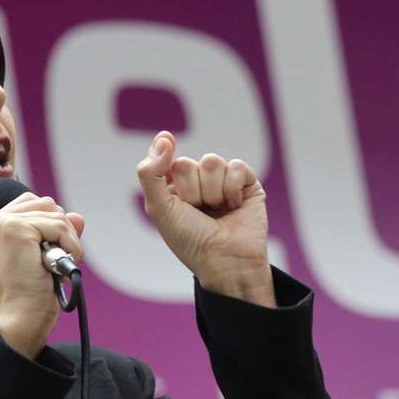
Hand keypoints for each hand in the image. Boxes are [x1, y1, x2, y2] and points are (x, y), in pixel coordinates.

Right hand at [0, 193, 84, 358]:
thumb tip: (78, 216)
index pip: (33, 203)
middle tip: (52, 263)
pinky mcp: (15, 228)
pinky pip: (60, 226)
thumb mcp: (46, 254)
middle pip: (46, 204)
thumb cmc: (31, 292)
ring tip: (55, 267)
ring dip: (68, 241)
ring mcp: (0, 222)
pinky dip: (71, 247)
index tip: (45, 255)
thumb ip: (59, 230)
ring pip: (56, 213)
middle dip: (61, 232)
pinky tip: (59, 268)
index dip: (51, 227)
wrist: (22, 318)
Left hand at [136, 131, 274, 305]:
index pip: (168, 160)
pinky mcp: (247, 183)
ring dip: (212, 192)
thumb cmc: (190, 240)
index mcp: (175, 189)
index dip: (169, 172)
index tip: (175, 178)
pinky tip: (235, 206)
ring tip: (217, 211)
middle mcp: (198, 184)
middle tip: (199, 212)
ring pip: (212, 162)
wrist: (226, 261)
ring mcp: (223, 182)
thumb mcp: (159, 208)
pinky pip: (236, 166)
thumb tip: (164, 137)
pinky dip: (232, 188)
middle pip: (189, 162)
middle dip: (192, 190)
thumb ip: (151, 173)